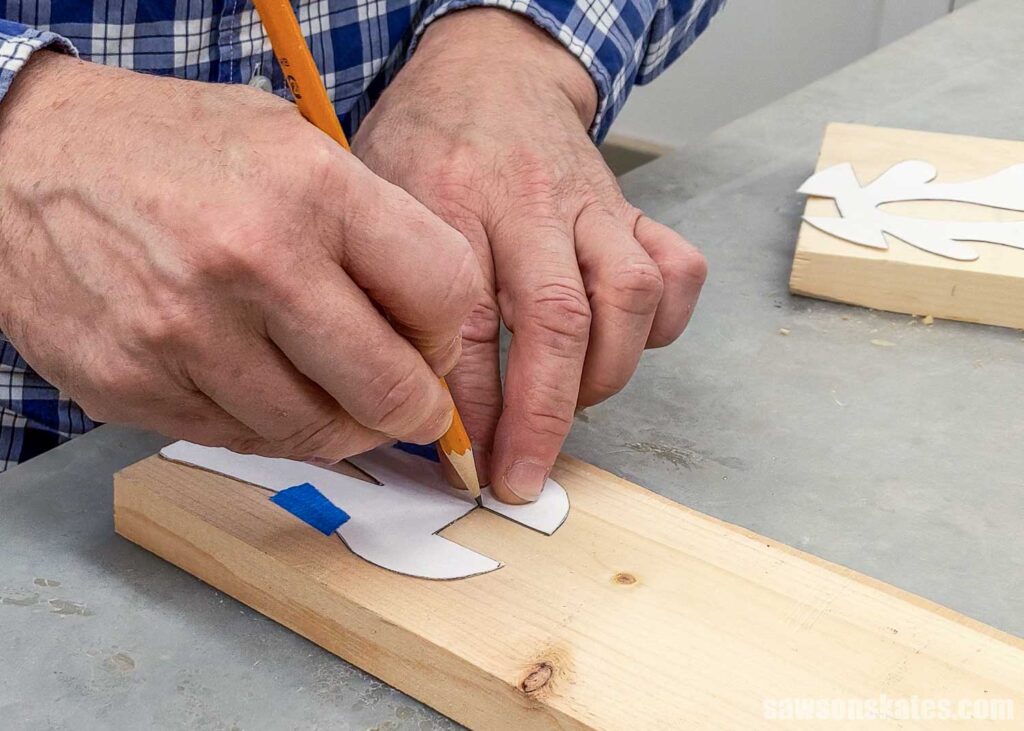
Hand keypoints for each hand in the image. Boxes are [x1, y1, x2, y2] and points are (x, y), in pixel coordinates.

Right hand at [0, 52, 482, 459]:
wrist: (14, 159)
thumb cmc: (165, 147)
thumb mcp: (287, 141)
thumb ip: (369, 225)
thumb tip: (430, 320)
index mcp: (309, 189)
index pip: (442, 292)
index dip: (447, 332)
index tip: (430, 341)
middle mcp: (250, 264)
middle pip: (388, 389)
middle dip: (414, 410)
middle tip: (409, 404)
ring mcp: (185, 335)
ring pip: (316, 434)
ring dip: (343, 427)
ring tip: (334, 395)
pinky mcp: (133, 388)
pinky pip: (242, 441)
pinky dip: (269, 426)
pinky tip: (262, 385)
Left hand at [353, 9, 706, 502]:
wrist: (488, 70)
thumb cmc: (425, 141)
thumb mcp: (374, 196)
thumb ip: (385, 282)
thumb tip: (403, 392)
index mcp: (450, 195)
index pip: (465, 317)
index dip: (468, 402)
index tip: (462, 458)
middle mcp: (529, 201)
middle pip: (555, 315)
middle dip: (543, 413)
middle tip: (522, 474)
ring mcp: (591, 203)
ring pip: (628, 294)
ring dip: (604, 373)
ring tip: (568, 407)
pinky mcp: (631, 208)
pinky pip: (676, 269)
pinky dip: (662, 323)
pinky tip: (623, 346)